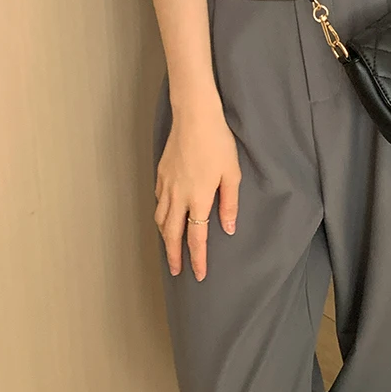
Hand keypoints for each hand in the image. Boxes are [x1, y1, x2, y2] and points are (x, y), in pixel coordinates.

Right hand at [154, 103, 240, 281]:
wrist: (194, 117)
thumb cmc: (218, 143)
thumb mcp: (231, 174)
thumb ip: (229, 203)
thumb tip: (228, 229)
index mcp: (198, 199)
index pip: (196, 237)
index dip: (197, 258)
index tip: (198, 274)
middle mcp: (178, 196)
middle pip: (172, 234)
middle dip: (173, 255)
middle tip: (176, 271)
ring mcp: (166, 185)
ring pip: (161, 219)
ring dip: (164, 237)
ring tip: (169, 248)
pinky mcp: (161, 173)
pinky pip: (158, 201)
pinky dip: (160, 215)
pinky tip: (165, 216)